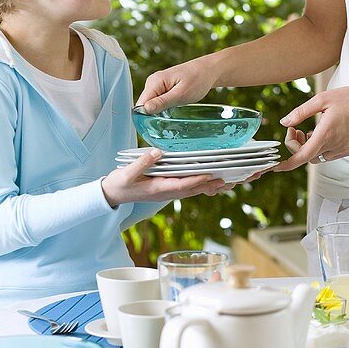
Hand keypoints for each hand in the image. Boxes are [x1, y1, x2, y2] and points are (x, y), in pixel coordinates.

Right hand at [102, 149, 233, 205]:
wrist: (113, 195)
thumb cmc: (120, 184)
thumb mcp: (127, 173)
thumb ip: (143, 162)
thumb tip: (158, 152)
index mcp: (159, 188)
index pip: (182, 185)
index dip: (198, 181)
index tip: (212, 176)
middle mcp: (168, 192)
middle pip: (196, 189)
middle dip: (215, 184)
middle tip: (235, 179)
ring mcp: (170, 191)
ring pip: (196, 189)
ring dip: (214, 185)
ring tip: (234, 180)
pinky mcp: (170, 188)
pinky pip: (191, 187)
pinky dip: (205, 184)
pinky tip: (215, 179)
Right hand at [136, 55, 219, 112]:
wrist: (208, 70)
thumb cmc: (198, 79)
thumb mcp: (181, 94)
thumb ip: (163, 102)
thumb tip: (145, 109)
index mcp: (155, 82)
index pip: (140, 104)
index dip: (145, 116)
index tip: (156, 124)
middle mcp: (153, 82)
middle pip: (144, 106)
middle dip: (153, 115)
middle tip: (167, 119)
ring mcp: (157, 85)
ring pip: (151, 105)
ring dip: (159, 112)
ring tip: (172, 112)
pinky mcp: (162, 89)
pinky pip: (157, 102)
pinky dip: (163, 108)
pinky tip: (172, 109)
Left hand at [273, 87, 348, 171]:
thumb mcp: (322, 99)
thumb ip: (301, 112)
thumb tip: (284, 123)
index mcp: (325, 134)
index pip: (302, 157)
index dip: (287, 164)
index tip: (276, 164)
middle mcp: (334, 146)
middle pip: (306, 156)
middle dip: (296, 145)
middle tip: (295, 129)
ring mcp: (341, 150)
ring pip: (316, 156)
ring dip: (307, 147)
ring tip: (308, 130)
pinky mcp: (347, 150)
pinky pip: (327, 154)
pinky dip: (319, 147)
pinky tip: (320, 133)